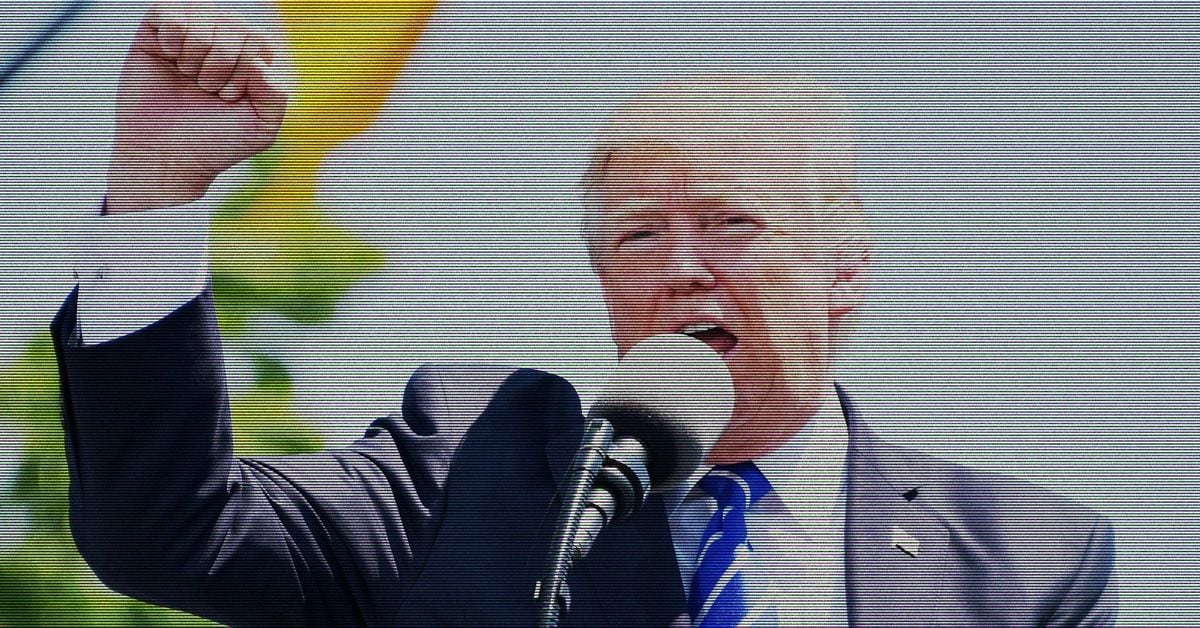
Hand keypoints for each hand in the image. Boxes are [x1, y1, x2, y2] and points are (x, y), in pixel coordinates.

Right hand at [105, 2, 288, 213]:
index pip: (258, 40)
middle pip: (233, 24)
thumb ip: (276, 94)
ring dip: (198, 50)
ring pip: (203, 12)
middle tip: (208, 89)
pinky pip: (168, 7)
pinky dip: (172, 34)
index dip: (246, 67)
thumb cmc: (213, 142)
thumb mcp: (262, 127)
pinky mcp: (154, 33)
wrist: (163, 154)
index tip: (228, 98)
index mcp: (250, 61)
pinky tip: (170, 56)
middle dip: (223, 61)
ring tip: (190, 76)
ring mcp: (188, 37)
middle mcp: (221, 43)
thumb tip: (260, 62)